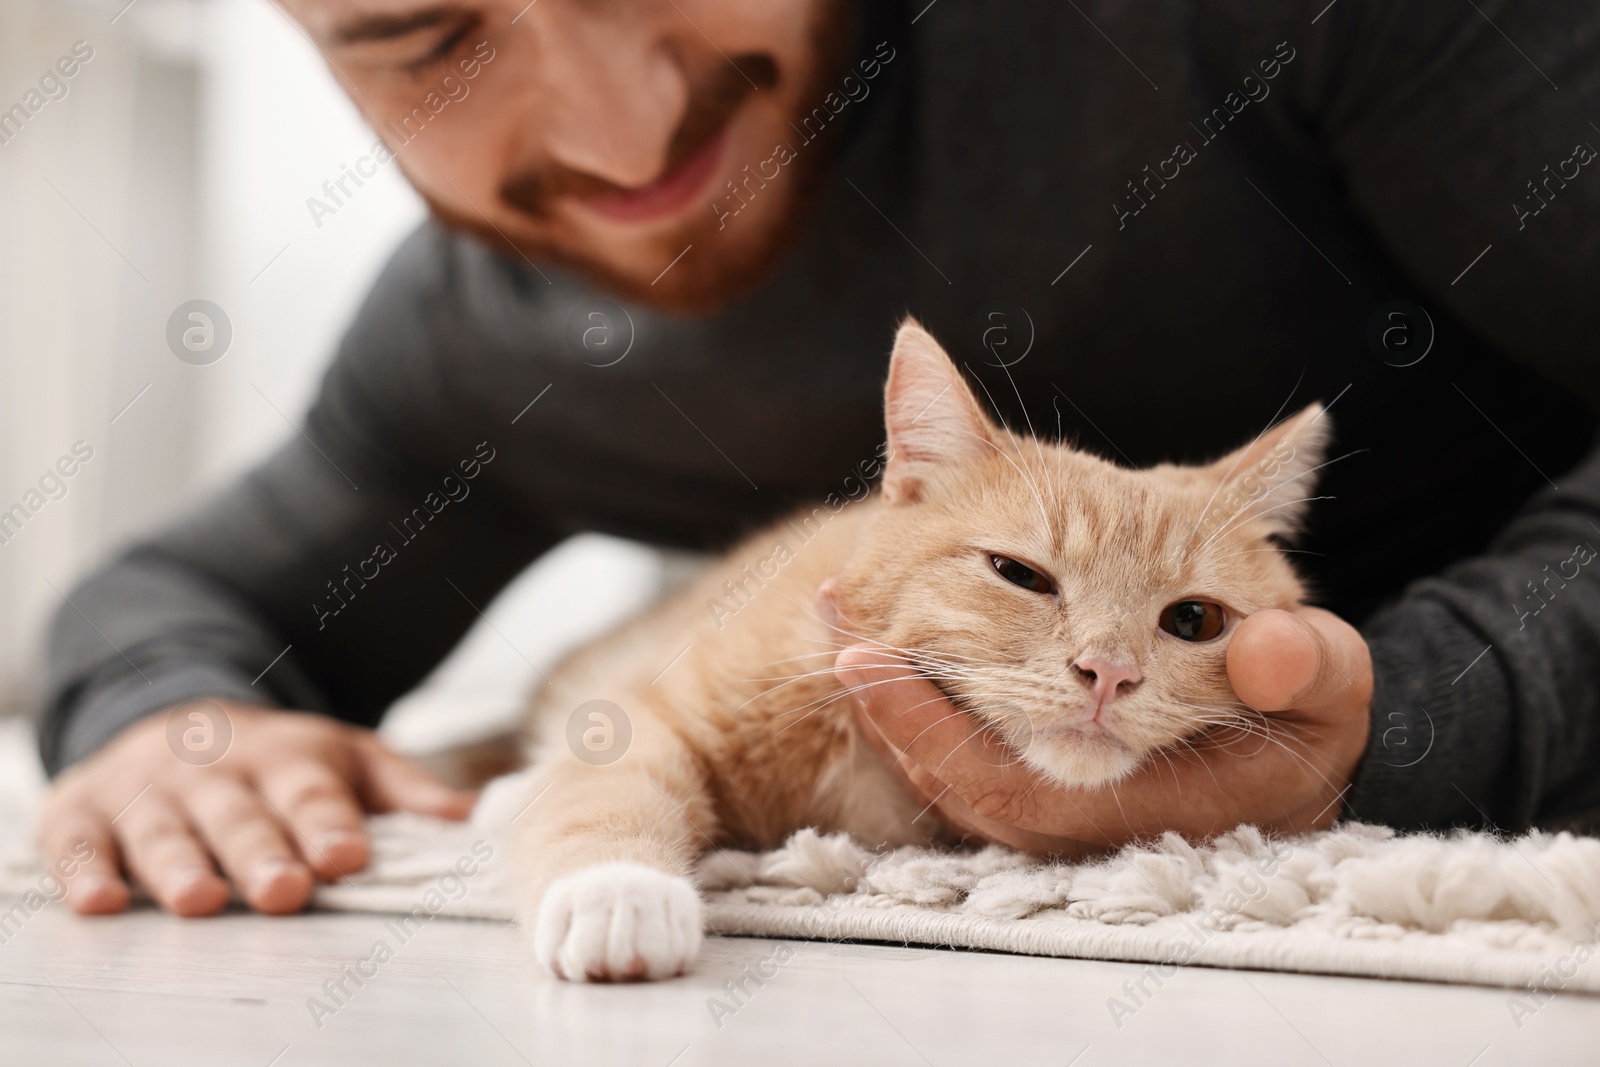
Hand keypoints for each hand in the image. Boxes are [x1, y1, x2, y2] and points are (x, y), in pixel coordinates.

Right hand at [39, 702, 475, 915]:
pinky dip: (85, 870)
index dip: (331, 824)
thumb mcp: (349, 758)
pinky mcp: (85, 809)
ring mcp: (150, 791)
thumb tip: (476, 817)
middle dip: (263, 852)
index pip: (315, 794)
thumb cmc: (280, 761)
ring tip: (200, 900)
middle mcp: (219, 772)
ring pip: (166, 831)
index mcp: (290, 759)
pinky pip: (80, 841)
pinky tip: (99, 902)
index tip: (348, 856)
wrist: (175, 712)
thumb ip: (405, 790)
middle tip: (284, 890)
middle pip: (244, 817)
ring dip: (181, 866)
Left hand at [835, 606, 1371, 855]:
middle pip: (948, 775)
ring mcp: (1050, 795)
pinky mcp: (1032, 771)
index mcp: (1136, 803)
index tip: (865, 652)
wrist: (1287, 741)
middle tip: (832, 626)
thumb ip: (1312, 667)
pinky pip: (953, 742)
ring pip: (942, 762)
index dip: (927, 721)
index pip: (1004, 781)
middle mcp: (1079, 813)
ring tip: (839, 611)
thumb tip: (1267, 647)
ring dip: (887, 693)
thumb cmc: (1304, 715)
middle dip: (884, 702)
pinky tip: (873, 629)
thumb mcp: (1332, 687)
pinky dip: (909, 690)